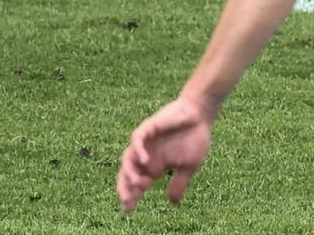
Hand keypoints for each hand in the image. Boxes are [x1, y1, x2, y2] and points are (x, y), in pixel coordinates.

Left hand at [117, 95, 213, 212]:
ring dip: (130, 170)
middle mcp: (147, 155)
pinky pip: (137, 138)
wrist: (199, 116)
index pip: (138, 183)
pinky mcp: (148, 127)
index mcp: (155, 166)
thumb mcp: (188, 167)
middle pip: (128, 172)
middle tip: (126, 201)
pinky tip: (144, 161)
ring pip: (128, 157)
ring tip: (137, 183)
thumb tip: (172, 202)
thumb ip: (179, 183)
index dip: (132, 195)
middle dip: (125, 186)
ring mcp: (146, 142)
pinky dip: (138, 149)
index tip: (127, 210)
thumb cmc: (194, 140)